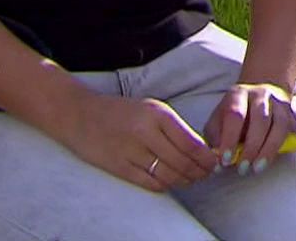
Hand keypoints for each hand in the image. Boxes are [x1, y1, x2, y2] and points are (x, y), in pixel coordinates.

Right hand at [54, 88, 218, 191]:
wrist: (79, 115)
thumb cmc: (120, 112)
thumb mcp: (150, 109)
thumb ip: (174, 127)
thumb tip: (201, 150)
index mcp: (157, 114)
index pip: (192, 143)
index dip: (207, 158)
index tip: (215, 162)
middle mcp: (145, 132)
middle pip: (183, 162)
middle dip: (199, 172)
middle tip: (206, 174)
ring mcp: (131, 151)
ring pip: (169, 175)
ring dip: (184, 181)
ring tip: (191, 179)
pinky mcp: (119, 167)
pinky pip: (150, 183)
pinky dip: (165, 186)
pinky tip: (170, 182)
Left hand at [205, 82, 295, 172]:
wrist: (257, 92)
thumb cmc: (233, 114)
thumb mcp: (217, 119)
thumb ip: (214, 137)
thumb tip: (215, 162)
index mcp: (239, 94)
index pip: (236, 115)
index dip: (230, 139)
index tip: (225, 161)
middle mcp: (263, 95)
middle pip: (261, 119)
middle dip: (251, 147)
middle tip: (242, 169)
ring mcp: (282, 105)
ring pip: (282, 125)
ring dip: (270, 149)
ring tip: (258, 168)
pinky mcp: (295, 118)